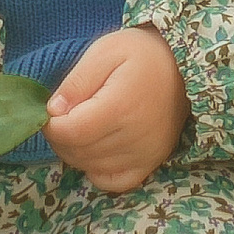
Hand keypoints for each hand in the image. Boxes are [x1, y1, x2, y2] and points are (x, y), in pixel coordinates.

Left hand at [47, 29, 187, 192]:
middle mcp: (135, 137)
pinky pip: (115, 182)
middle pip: (78, 153)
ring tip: (81, 127)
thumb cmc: (141, 53)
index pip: (70, 133)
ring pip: (92, 167)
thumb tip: (52, 112)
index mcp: (120, 107)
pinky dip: (98, 170)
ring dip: (77, 152)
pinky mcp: (153, 162)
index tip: (51, 111)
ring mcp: (146, 154)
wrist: (182, 65)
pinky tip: (98, 148)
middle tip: (65, 116)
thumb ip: (76, 82)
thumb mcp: (104, 51)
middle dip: (61, 138)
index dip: (51, 126)